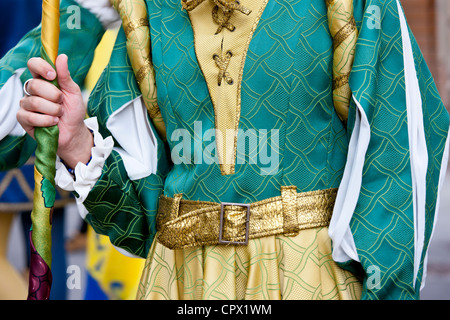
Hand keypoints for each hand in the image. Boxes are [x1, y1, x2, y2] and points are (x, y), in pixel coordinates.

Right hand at [17, 54, 92, 168]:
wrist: (74, 131)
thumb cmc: (73, 110)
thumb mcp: (73, 91)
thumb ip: (65, 76)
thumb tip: (62, 56)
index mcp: (44, 80)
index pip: (33, 64)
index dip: (40, 67)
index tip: (52, 75)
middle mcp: (32, 90)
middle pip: (34, 84)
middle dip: (54, 95)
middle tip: (61, 102)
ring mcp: (26, 104)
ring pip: (34, 102)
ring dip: (53, 110)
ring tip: (59, 114)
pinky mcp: (23, 118)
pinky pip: (30, 116)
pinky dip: (46, 120)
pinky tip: (53, 122)